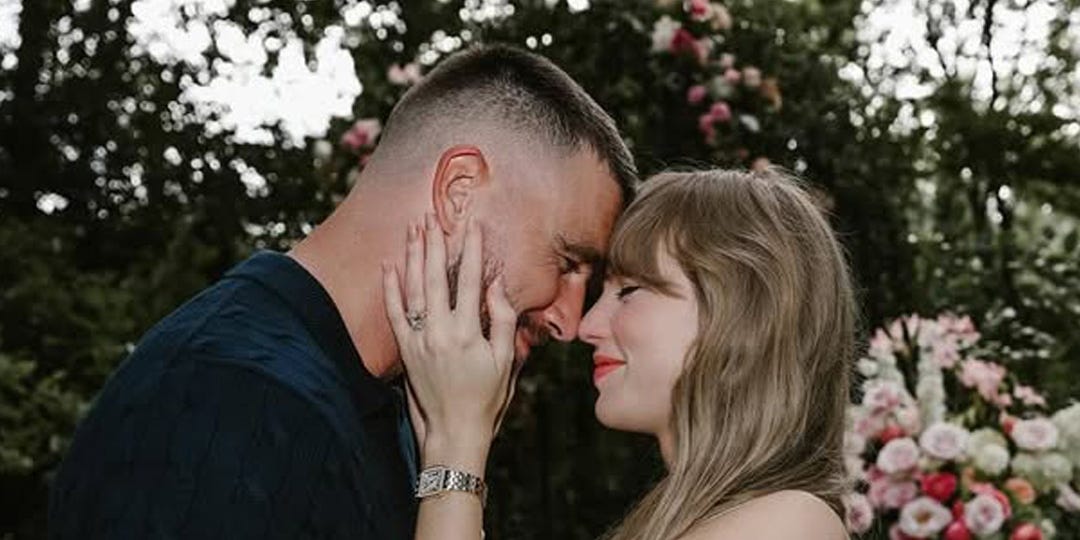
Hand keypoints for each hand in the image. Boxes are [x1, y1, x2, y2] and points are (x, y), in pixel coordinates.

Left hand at [382, 214, 516, 459]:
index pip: (471, 281)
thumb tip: (496, 284)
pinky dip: (390, 288)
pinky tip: (389, 265)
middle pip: (436, 277)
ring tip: (414, 229)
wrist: (454, 432)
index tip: (472, 225)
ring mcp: (419, 341)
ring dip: (413, 256)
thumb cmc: (486, 398)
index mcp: (468, 333)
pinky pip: (393, 313)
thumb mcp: (505, 360)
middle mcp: (440, 333)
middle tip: (433, 216)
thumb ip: (501, 320)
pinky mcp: (405, 350)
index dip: (472, 250)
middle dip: (435, 243)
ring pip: (413, 289)